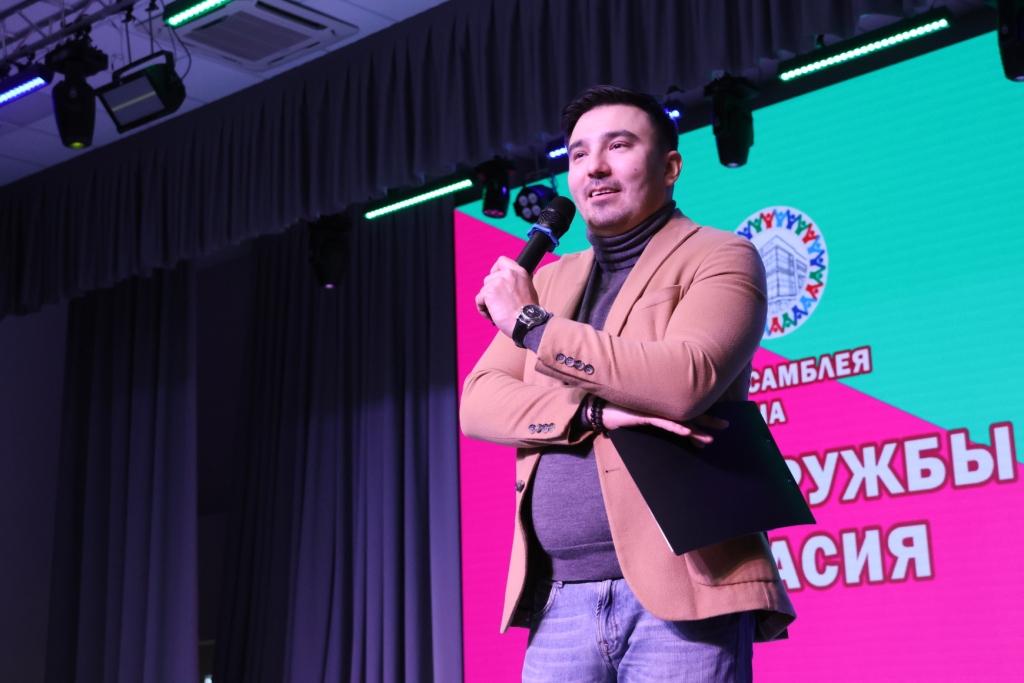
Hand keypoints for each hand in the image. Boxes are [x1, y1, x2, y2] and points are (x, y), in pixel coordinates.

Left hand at [474, 256, 538, 336]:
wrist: (526, 322)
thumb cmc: (528, 313)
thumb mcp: (528, 290)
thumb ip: (517, 283)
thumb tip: (507, 283)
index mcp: (519, 272)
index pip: (502, 261)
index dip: (495, 270)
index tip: (496, 281)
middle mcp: (508, 274)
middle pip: (489, 278)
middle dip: (490, 291)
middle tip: (498, 303)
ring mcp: (497, 282)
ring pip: (483, 290)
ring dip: (487, 302)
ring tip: (497, 312)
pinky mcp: (488, 292)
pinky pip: (479, 299)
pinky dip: (483, 309)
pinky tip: (492, 316)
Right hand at [601, 403, 728, 447]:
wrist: (602, 409)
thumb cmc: (623, 412)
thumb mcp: (644, 417)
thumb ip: (658, 420)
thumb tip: (677, 429)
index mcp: (665, 407)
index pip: (689, 411)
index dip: (705, 417)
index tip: (720, 423)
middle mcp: (663, 407)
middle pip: (691, 413)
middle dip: (709, 420)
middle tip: (726, 426)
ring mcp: (654, 410)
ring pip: (680, 420)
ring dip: (696, 430)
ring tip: (710, 439)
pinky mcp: (644, 414)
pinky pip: (663, 421)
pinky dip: (675, 426)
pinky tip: (686, 431)